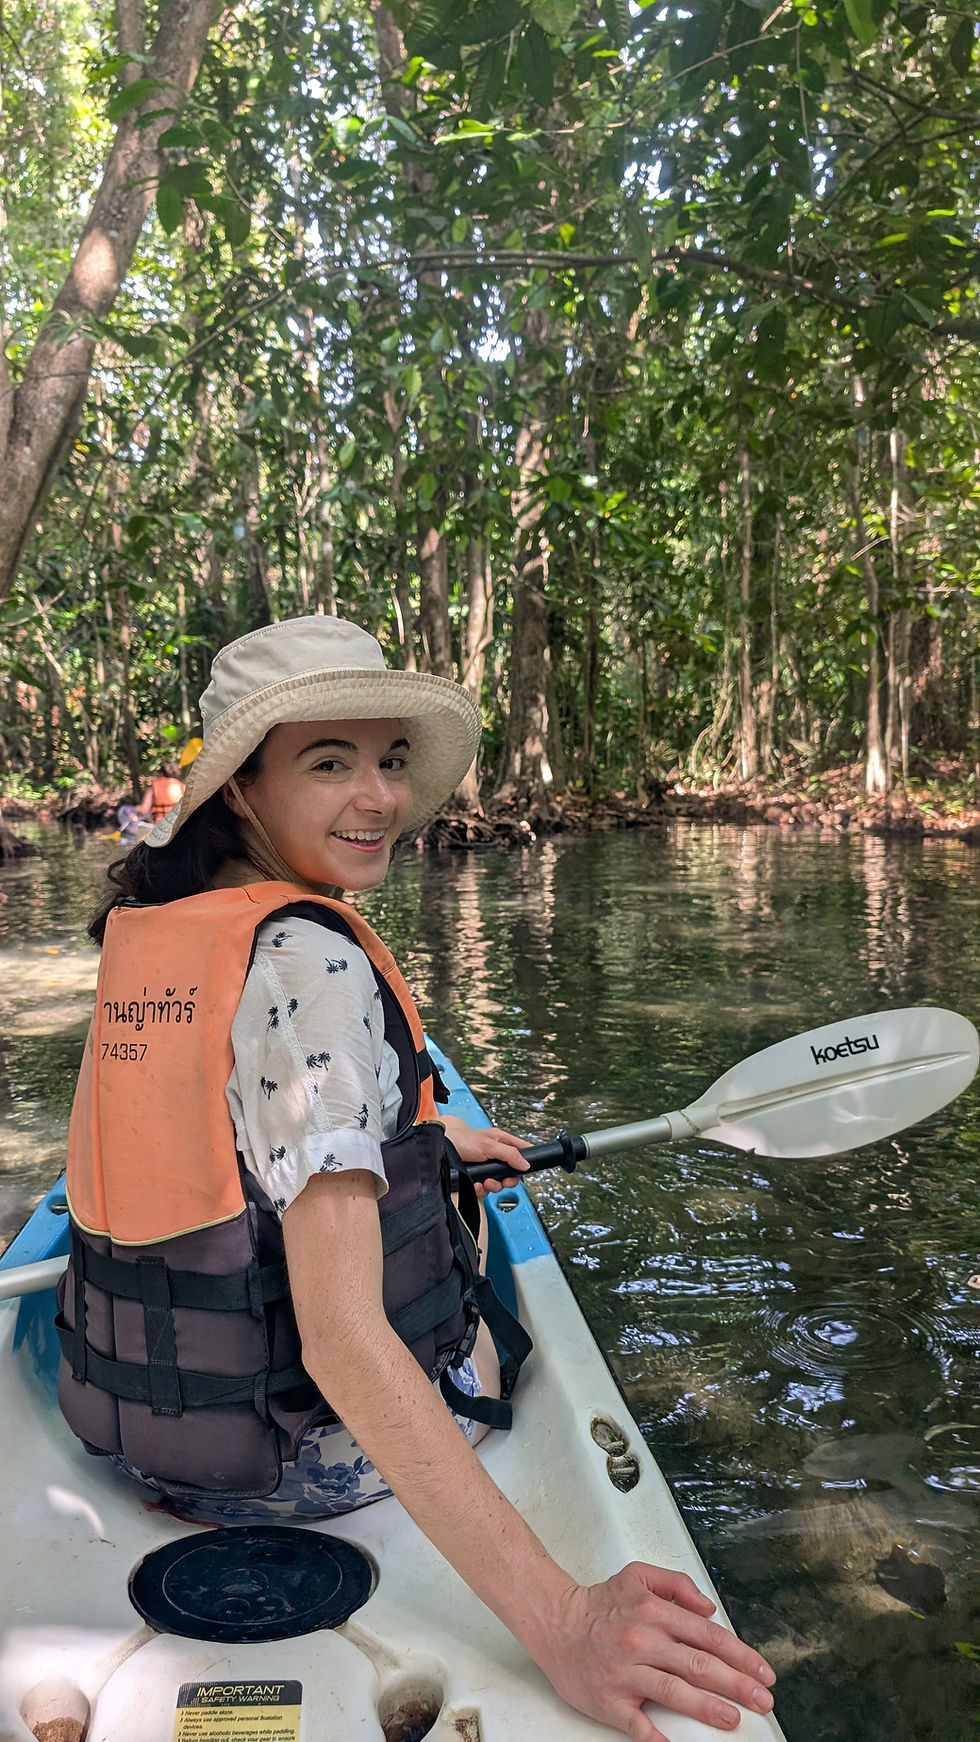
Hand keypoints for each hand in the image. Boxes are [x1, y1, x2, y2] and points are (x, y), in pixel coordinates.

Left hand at [440, 1114, 530, 1195]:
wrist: (439, 1153)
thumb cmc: (460, 1141)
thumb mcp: (488, 1145)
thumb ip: (509, 1154)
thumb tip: (525, 1164)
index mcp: (499, 1141)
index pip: (520, 1149)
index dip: (526, 1158)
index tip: (528, 1167)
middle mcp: (493, 1154)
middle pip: (511, 1172)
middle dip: (507, 1179)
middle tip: (503, 1181)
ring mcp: (484, 1168)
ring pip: (498, 1183)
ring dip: (493, 1186)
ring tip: (485, 1183)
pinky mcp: (475, 1179)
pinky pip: (485, 1189)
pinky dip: (481, 1189)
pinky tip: (475, 1185)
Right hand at [529, 1563, 776, 1741]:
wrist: (555, 1622)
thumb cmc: (600, 1604)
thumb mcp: (639, 1576)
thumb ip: (677, 1585)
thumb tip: (709, 1608)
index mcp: (654, 1612)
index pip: (708, 1636)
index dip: (741, 1655)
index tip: (762, 1671)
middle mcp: (642, 1641)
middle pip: (699, 1666)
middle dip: (737, 1684)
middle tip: (763, 1700)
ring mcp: (626, 1673)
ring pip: (675, 1692)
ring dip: (708, 1708)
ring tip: (733, 1718)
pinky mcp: (610, 1701)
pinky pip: (637, 1725)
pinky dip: (657, 1737)